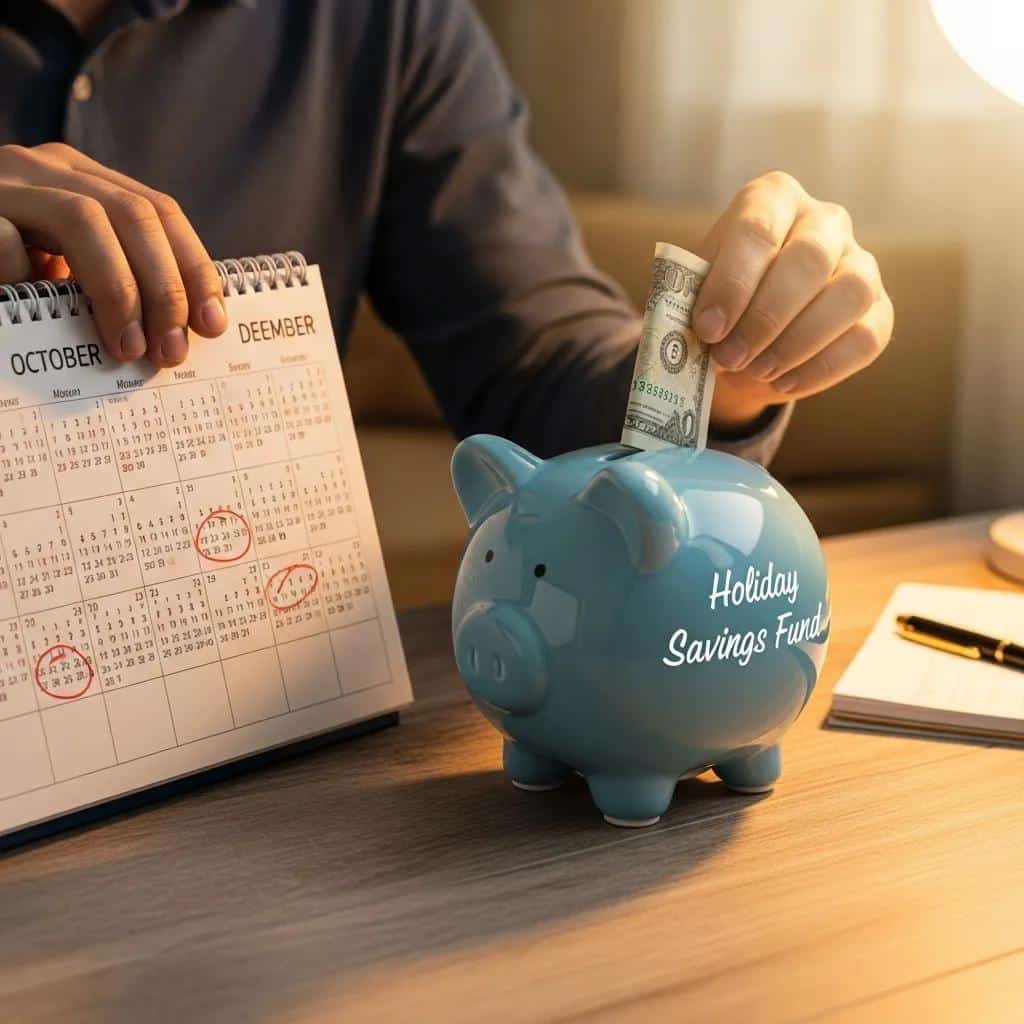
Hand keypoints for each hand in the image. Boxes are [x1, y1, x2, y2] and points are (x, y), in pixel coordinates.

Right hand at [0, 143, 225, 367]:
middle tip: (171, 351)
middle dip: (165, 289)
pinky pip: (4, 239)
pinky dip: (28, 278)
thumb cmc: (7, 267)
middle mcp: (48, 169)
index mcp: (82, 180)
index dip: (193, 269)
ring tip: (127, 347)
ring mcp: (4, 182)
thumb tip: (182, 328)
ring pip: (85, 219)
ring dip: (118, 290)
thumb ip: (114, 275)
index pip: (160, 213)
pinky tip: (38, 315)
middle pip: (134, 216)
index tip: (213, 325)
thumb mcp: (65, 264)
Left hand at [691, 171, 893, 431]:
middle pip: (811, 258)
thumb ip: (696, 302)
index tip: (707, 328)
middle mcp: (825, 220)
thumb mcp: (696, 292)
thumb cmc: (719, 302)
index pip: (758, 229)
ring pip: (851, 293)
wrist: (747, 333)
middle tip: (729, 357)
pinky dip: (821, 368)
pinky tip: (783, 383)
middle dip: (765, 317)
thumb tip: (705, 330)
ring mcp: (861, 262)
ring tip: (756, 371)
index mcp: (773, 198)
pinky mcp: (879, 310)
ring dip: (797, 342)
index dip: (732, 283)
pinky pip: (865, 338)